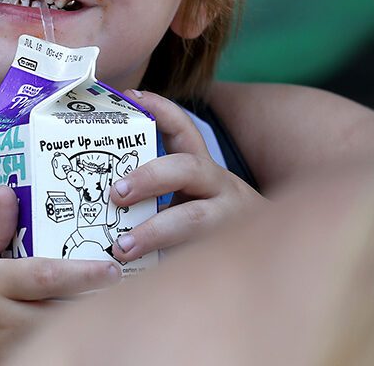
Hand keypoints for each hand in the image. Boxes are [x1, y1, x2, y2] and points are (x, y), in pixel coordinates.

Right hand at [0, 185, 120, 364]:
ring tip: (116, 308)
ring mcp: (1, 347)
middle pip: (61, 312)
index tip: (113, 268)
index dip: (83, 273)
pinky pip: (39, 353)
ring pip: (55, 337)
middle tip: (130, 288)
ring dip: (84, 323)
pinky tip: (82, 331)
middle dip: (96, 302)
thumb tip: (10, 191)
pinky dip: (62, 342)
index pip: (45, 277)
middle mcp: (0, 317)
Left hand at [110, 91, 265, 261]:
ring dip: (154, 231)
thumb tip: (100, 187)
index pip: (183, 129)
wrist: (273, 255)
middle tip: (115, 193)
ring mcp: (230, 220)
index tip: (132, 97)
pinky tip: (143, 275)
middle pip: (186, 169)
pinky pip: (198, 256)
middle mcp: (220, 186)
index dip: (160, 109)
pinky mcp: (232, 252)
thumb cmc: (208, 225)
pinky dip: (168, 264)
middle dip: (148, 177)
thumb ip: (155, 189)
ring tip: (122, 247)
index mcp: (202, 168)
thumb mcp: (186, 197)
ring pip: (194, 218)